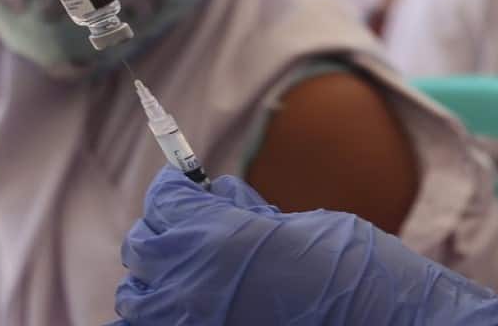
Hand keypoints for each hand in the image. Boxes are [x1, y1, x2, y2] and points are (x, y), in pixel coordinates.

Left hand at [112, 167, 497, 325]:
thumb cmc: (357, 274)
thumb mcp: (300, 226)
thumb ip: (246, 214)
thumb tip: (214, 201)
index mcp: (211, 239)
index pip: (164, 199)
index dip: (178, 188)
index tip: (190, 185)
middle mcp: (184, 287)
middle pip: (145, 246)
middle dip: (171, 231)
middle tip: (207, 228)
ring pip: (140, 297)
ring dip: (165, 280)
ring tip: (207, 276)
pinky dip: (170, 314)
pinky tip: (207, 308)